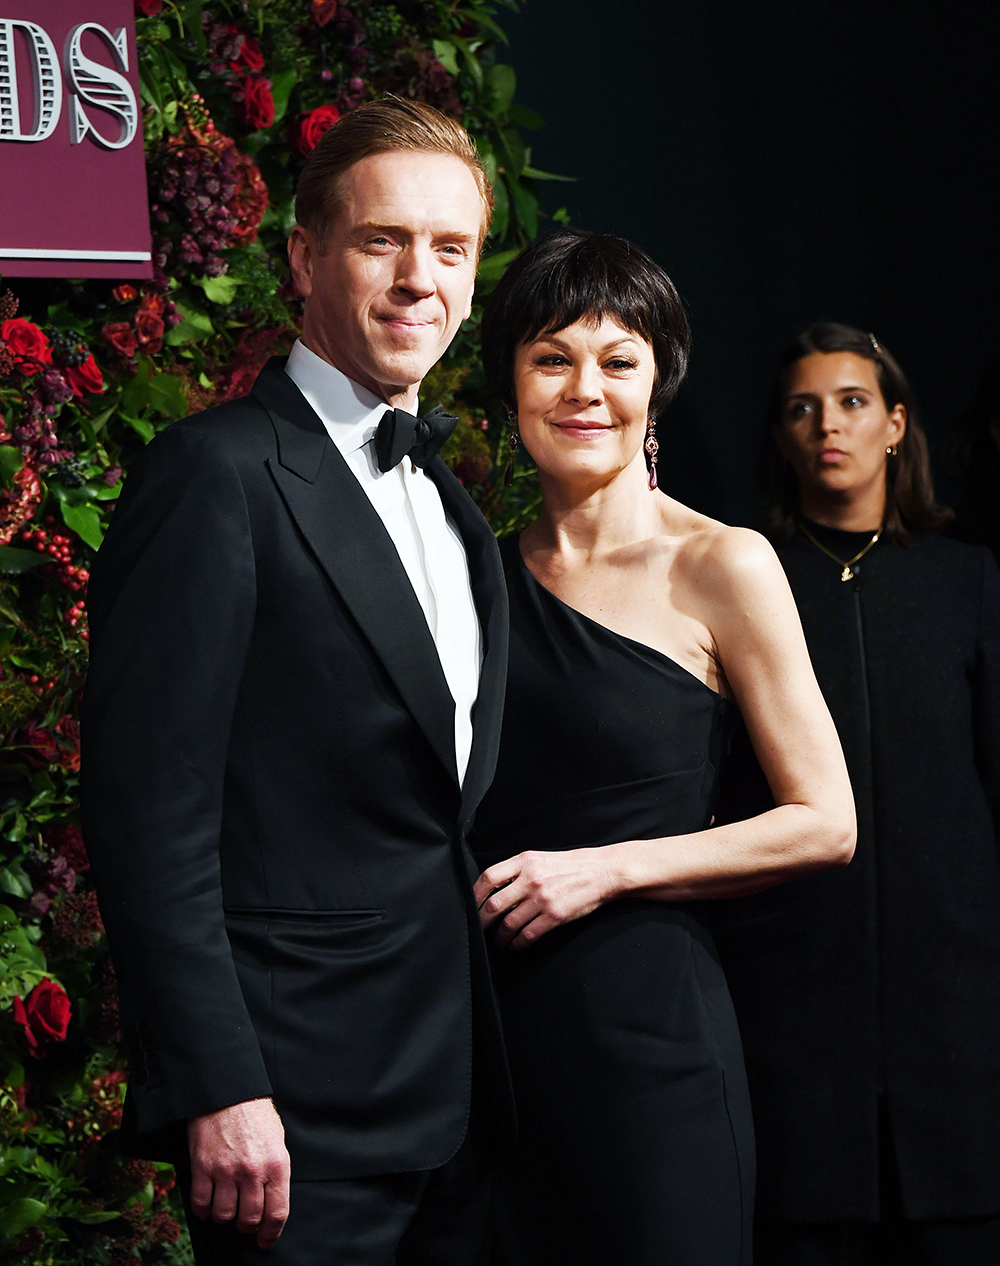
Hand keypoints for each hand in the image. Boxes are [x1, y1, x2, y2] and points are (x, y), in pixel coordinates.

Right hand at [187, 1097, 289, 1248]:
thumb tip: (271, 1201)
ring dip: (225, 1218)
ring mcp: (226, 1170)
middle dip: (247, 1226)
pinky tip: (208, 1205)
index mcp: (276, 1164)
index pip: (276, 1213)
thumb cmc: (255, 1114)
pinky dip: (204, 1211)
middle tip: (245, 1222)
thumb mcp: (277, 1139)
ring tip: (227, 1208)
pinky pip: (201, 1204)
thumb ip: (275, 1170)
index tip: (265, 1240)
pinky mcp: (203, 1167)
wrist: (227, 1092)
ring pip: (224, 1216)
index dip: (270, 1233)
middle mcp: (252, 1171)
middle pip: (249, 1219)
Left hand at [474, 847, 618, 948]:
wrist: (601, 872)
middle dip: (482, 922)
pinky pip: (528, 934)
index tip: (471, 906)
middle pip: (494, 905)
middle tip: (478, 930)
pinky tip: (514, 946)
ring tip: (497, 943)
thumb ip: (517, 870)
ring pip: (509, 924)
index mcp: (525, 861)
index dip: (475, 895)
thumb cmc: (570, 865)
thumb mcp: (540, 858)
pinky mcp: (554, 916)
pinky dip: (517, 943)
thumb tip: (493, 887)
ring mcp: (542, 899)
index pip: (489, 877)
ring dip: (499, 938)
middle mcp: (531, 879)